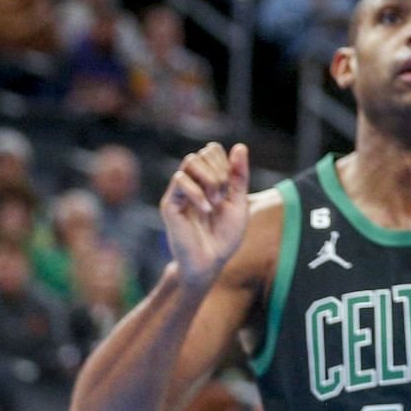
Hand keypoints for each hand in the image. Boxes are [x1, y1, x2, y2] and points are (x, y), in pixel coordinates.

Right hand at [161, 142, 250, 288]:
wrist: (210, 263)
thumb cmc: (225, 236)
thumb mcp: (239, 203)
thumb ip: (239, 176)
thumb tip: (240, 147)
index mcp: (209, 180)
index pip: (212, 150)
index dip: (226, 162)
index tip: (231, 188)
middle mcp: (193, 183)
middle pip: (202, 153)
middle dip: (220, 171)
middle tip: (223, 197)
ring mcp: (180, 193)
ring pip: (190, 161)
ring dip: (210, 179)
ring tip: (216, 201)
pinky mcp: (170, 204)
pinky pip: (180, 180)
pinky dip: (198, 192)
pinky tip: (207, 210)